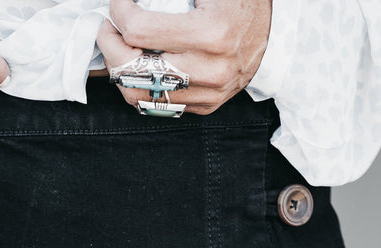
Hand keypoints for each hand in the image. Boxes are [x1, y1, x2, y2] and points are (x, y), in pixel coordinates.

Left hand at [98, 0, 271, 114]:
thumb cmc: (239, 2)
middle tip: (108, 28)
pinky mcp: (206, 105)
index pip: (140, 30)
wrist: (273, 32)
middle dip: (110, 45)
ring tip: (118, 49)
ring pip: (140, 95)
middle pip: (135, 69)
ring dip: (119, 72)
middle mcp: (211, 69)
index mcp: (212, 34)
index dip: (119, 13)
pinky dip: (140, 86)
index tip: (118, 3)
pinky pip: (158, 105)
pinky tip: (137, 68)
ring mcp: (209, 93)